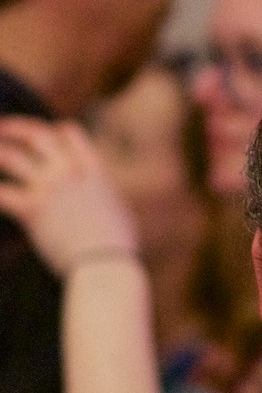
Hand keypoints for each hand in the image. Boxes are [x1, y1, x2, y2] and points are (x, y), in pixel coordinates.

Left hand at [0, 116, 137, 275]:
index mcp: (93, 171)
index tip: (45, 135)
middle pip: (37, 136)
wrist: (105, 264)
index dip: (55, 131)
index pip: (70, 134)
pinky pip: (1, 193)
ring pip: (11, 158)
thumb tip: (108, 201)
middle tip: (2, 128)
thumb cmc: (118, 247)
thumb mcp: (119, 211)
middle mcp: (69, 173)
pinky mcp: (31, 210)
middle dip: (17, 128)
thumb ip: (105, 197)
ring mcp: (49, 190)